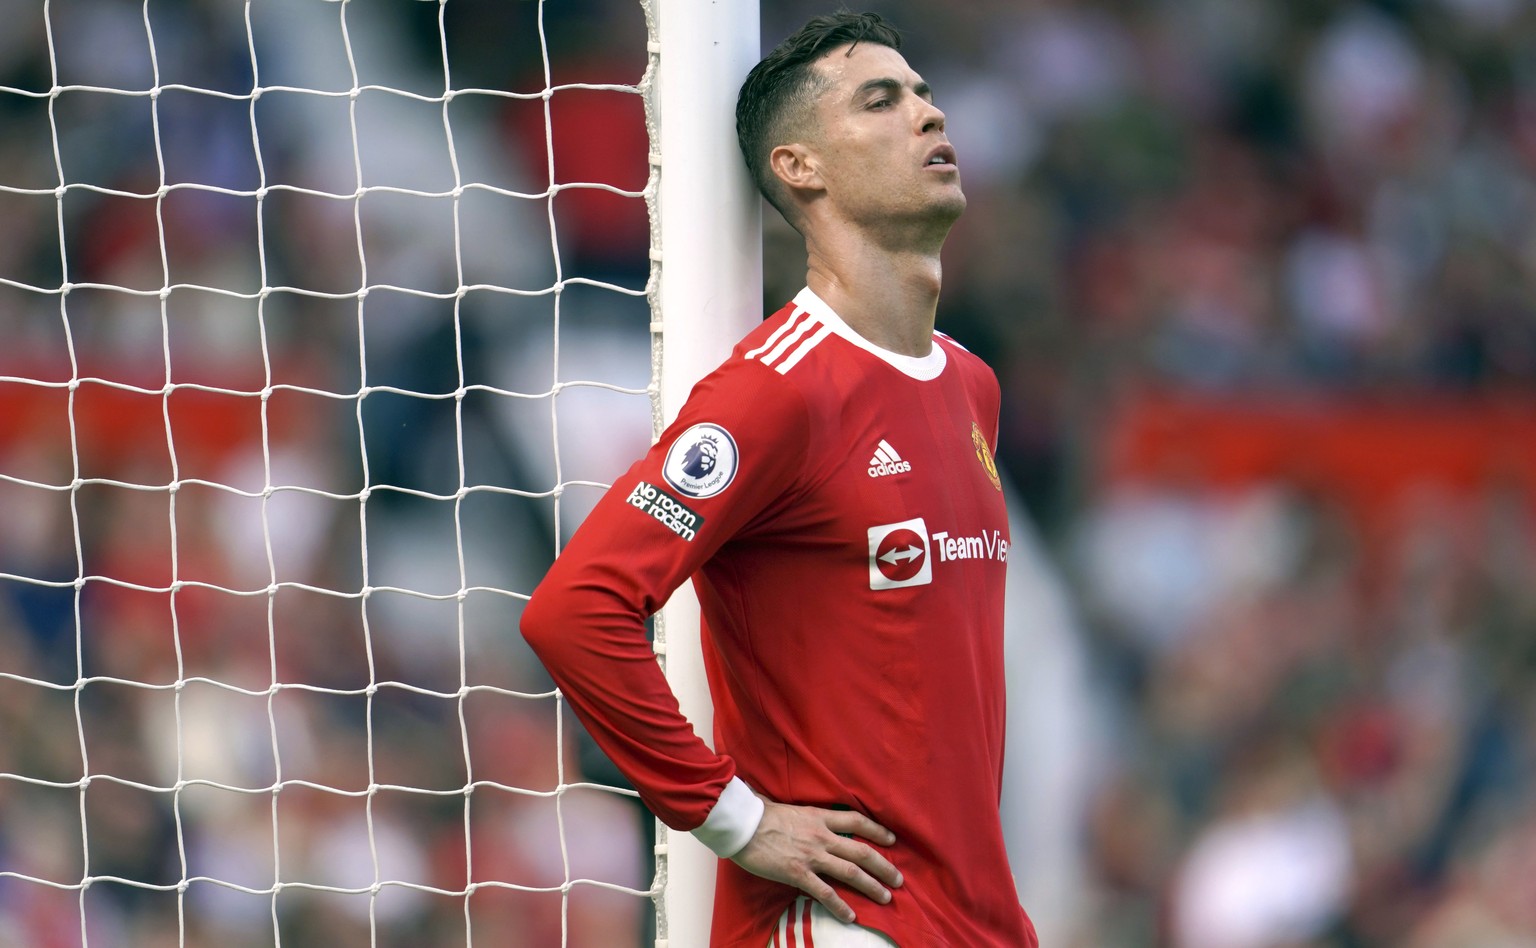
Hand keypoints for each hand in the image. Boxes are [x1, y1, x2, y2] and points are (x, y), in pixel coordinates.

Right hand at [729, 799, 903, 923]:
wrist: (742, 825)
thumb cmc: (759, 814)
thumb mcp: (788, 807)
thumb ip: (802, 814)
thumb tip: (801, 814)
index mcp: (819, 817)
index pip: (856, 821)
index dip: (877, 830)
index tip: (892, 840)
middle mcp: (821, 836)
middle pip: (861, 851)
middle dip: (884, 866)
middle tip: (898, 879)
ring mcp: (811, 855)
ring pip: (851, 872)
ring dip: (872, 886)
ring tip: (885, 897)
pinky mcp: (798, 873)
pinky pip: (825, 892)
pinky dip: (840, 905)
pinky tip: (851, 916)